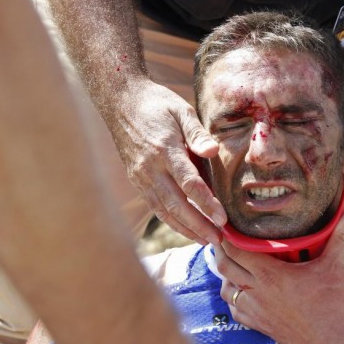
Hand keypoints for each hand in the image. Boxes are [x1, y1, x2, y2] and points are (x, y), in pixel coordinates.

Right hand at [112, 80, 226, 243]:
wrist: (121, 102)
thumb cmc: (157, 104)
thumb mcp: (181, 110)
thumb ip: (198, 133)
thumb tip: (212, 152)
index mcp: (165, 150)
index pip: (189, 183)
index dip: (206, 203)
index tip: (223, 219)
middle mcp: (150, 168)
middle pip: (176, 204)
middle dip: (198, 225)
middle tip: (218, 240)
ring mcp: (141, 176)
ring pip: (163, 210)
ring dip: (185, 228)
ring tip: (206, 241)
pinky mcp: (136, 180)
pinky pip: (154, 206)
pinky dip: (170, 221)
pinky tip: (185, 229)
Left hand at [215, 209, 343, 343]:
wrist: (331, 343)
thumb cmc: (331, 306)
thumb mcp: (335, 267)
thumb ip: (340, 237)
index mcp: (271, 275)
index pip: (237, 250)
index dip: (227, 236)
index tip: (225, 225)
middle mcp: (257, 292)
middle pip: (225, 267)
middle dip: (220, 251)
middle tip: (221, 239)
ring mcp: (255, 310)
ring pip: (226, 289)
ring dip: (225, 275)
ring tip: (230, 262)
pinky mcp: (258, 324)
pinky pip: (234, 309)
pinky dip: (233, 297)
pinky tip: (240, 290)